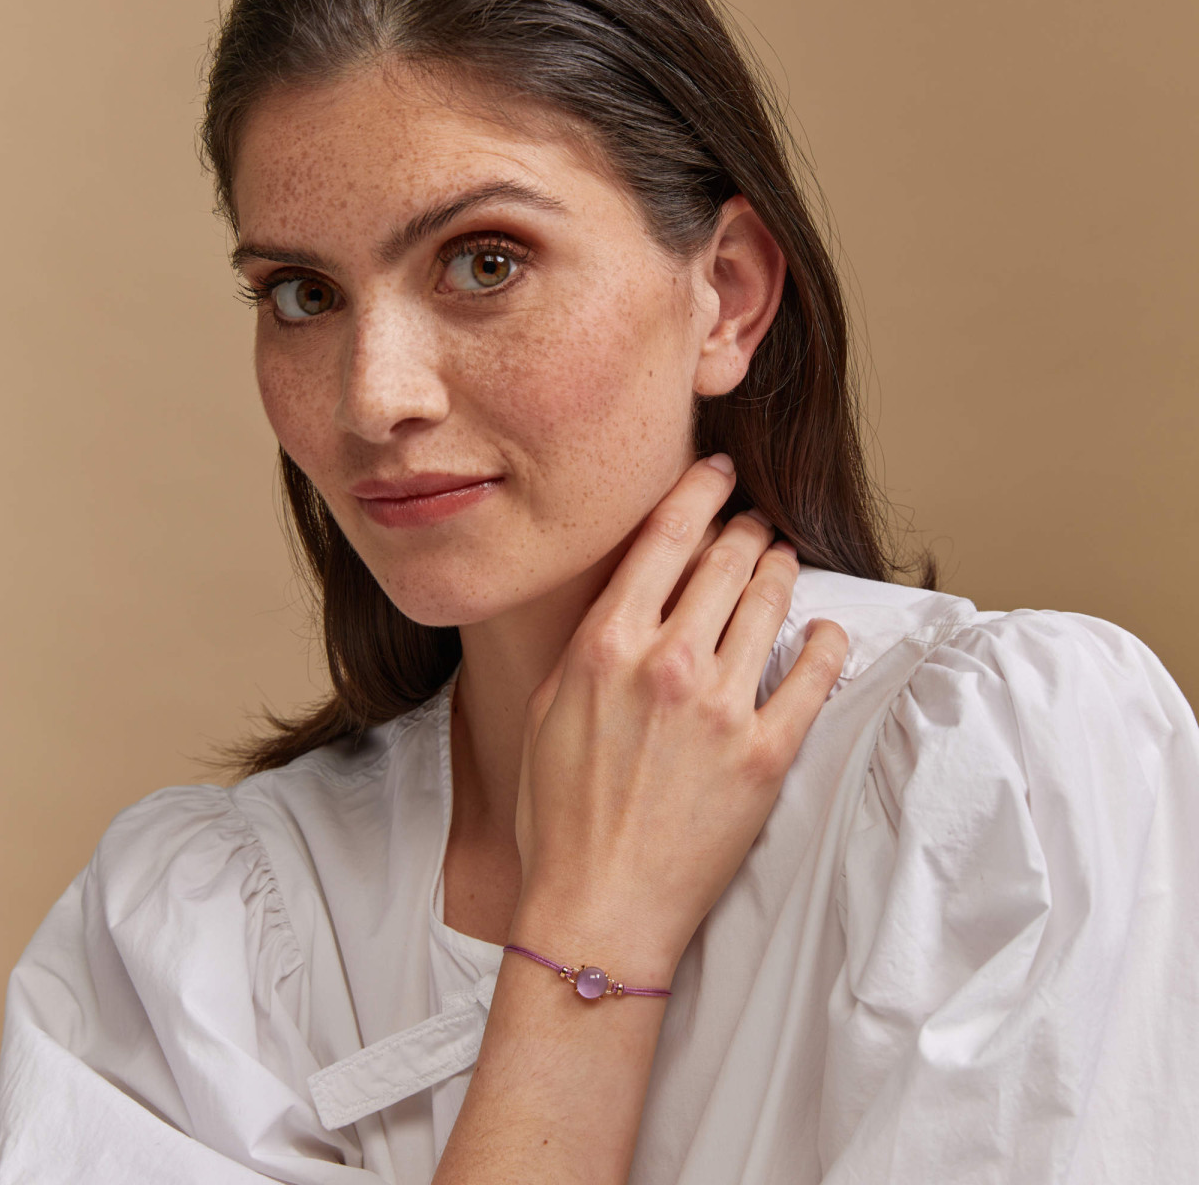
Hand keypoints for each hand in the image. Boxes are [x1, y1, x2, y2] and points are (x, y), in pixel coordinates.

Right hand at [510, 455, 847, 980]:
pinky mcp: (767, 751)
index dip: (697, 492)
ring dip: (781, 569)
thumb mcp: (552, 710)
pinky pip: (813, 675)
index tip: (715, 471)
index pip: (664, 538)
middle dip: (745, 527)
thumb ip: (592, 644)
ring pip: (770, 603)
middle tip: (755, 520)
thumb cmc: (560, 814)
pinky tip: (825, 629)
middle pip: (724, 561)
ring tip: (783, 559)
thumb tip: (629, 596)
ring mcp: (722, 706)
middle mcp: (667, 662)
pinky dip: (824, 642)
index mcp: (606, 644)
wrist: (597, 905)